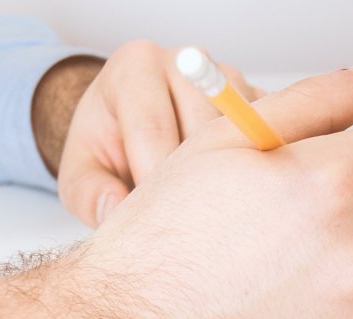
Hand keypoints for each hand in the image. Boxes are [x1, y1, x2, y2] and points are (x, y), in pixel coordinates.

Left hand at [46, 40, 265, 227]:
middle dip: (195, 183)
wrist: (133, 127)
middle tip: (186, 224)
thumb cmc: (107, 147)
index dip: (154, 182)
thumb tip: (115, 211)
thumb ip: (89, 193)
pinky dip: (258, 171)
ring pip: (244, 135)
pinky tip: (238, 198)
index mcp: (135, 66)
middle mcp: (187, 60)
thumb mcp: (80, 172)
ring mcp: (229, 77)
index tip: (155, 222)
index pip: (152, 126)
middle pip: (204, 129)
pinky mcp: (261, 98)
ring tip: (212, 213)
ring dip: (232, 179)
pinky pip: (272, 138)